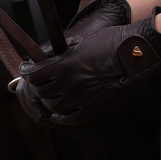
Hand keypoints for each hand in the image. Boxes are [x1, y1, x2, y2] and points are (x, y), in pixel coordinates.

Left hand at [10, 0, 130, 123]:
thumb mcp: (80, 41)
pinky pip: (68, 118)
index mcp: (64, 65)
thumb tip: (40, 57)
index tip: (27, 69)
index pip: (33, 75)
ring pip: (52, 106)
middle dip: (37, 85)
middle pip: (40, 91)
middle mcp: (69, 84)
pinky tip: (60, 111)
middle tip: (40, 80)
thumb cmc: (109, 42)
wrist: (134, 54)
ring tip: (51, 93)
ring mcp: (80, 98)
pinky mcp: (92, 109)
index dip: (27, 72)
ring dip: (49, 99)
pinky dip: (60, 115)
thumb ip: (58, 51)